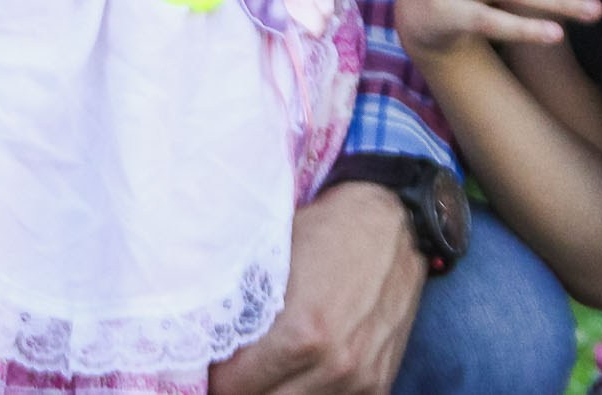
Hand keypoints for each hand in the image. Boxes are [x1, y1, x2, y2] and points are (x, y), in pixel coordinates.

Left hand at [209, 183, 424, 394]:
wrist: (394, 223)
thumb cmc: (326, 233)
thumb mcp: (272, 262)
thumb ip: (243, 310)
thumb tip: (208, 345)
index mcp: (299, 334)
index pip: (234, 387)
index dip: (217, 377)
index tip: (215, 366)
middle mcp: (332, 364)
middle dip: (245, 387)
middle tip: (238, 370)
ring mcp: (359, 379)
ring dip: (277, 391)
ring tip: (270, 369)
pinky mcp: (379, 383)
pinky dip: (311, 392)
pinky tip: (302, 372)